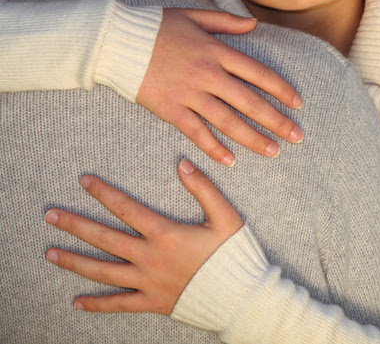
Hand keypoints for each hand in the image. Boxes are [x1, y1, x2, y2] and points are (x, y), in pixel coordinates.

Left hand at [44, 160, 242, 314]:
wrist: (239, 295)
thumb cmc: (234, 253)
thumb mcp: (226, 216)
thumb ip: (203, 188)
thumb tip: (182, 163)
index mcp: (165, 234)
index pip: (126, 208)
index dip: (103, 193)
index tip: (83, 181)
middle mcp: (149, 258)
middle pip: (104, 238)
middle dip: (75, 225)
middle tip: (50, 215)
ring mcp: (147, 282)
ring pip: (103, 271)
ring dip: (74, 261)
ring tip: (50, 253)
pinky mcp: (151, 302)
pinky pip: (118, 304)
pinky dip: (96, 304)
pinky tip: (76, 301)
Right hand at [137, 8, 303, 165]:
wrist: (114, 41)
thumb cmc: (155, 26)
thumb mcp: (194, 16)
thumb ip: (226, 22)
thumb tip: (254, 24)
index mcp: (217, 51)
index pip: (259, 73)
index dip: (281, 90)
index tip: (298, 104)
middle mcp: (208, 74)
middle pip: (250, 102)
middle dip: (277, 121)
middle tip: (297, 136)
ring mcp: (189, 94)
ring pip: (228, 121)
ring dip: (253, 139)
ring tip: (273, 152)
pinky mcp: (170, 110)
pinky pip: (197, 132)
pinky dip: (214, 148)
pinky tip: (231, 160)